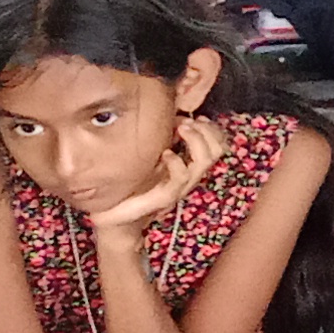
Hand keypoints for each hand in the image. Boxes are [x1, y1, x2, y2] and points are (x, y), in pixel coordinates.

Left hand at [89, 116, 219, 237]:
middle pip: (217, 150)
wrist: (115, 215)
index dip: (213, 129)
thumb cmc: (131, 183)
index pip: (217, 145)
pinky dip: (176, 161)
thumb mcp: (150, 157)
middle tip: (186, 123)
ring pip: (204, 160)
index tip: (196, 117)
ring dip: (195, 140)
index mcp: (189, 166)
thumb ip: (164, 140)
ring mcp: (180, 187)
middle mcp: (190, 176)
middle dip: (206, 131)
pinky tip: (165, 153)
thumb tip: (173, 117)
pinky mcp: (167, 197)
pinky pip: (182, 176)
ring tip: (180, 129)